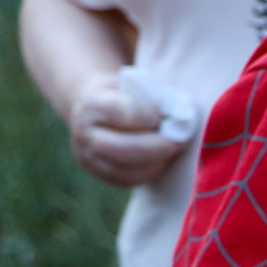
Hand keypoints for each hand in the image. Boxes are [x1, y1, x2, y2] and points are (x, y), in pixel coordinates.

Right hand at [68, 75, 188, 188]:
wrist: (92, 111)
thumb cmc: (123, 96)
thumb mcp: (133, 86)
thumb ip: (153, 98)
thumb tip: (181, 115)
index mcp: (92, 104)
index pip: (121, 112)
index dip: (149, 115)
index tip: (165, 114)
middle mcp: (84, 132)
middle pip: (121, 147)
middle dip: (156, 147)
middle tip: (179, 142)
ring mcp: (88, 156)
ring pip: (124, 168)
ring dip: (156, 161)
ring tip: (173, 151)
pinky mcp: (98, 173)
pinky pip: (127, 180)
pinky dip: (150, 172)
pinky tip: (161, 161)